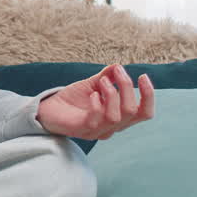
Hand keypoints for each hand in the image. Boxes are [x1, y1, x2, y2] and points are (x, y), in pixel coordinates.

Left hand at [36, 63, 153, 140]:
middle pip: (133, 111)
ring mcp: (97, 131)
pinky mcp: (82, 130)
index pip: (144, 113)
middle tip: (117, 71)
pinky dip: (97, 103)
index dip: (148, 96)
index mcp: (119, 118)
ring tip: (101, 81)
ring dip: (112, 93)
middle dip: (127, 87)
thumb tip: (118, 66)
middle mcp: (111, 128)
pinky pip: (97, 119)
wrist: (48, 109)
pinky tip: (92, 94)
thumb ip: (106, 77)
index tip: (142, 76)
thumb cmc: (72, 100)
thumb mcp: (92, 85)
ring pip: (117, 116)